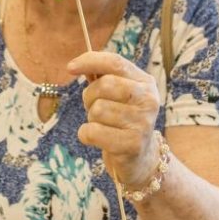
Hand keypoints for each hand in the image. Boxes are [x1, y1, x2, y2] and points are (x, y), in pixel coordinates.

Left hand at [69, 51, 160, 187]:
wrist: (141, 159)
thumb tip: (78, 65)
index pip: (116, 63)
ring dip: (91, 118)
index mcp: (145, 82)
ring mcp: (143, 123)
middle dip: (89, 96)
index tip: (70, 67)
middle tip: (93, 108)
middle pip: (104, 85)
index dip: (91, 61)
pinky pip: (93, 132)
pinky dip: (86, 134)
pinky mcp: (133, 144)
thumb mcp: (118, 96)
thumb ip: (102, 78)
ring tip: (102, 125)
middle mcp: (148, 100)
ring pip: (97, 110)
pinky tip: (96, 139)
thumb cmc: (123, 122)